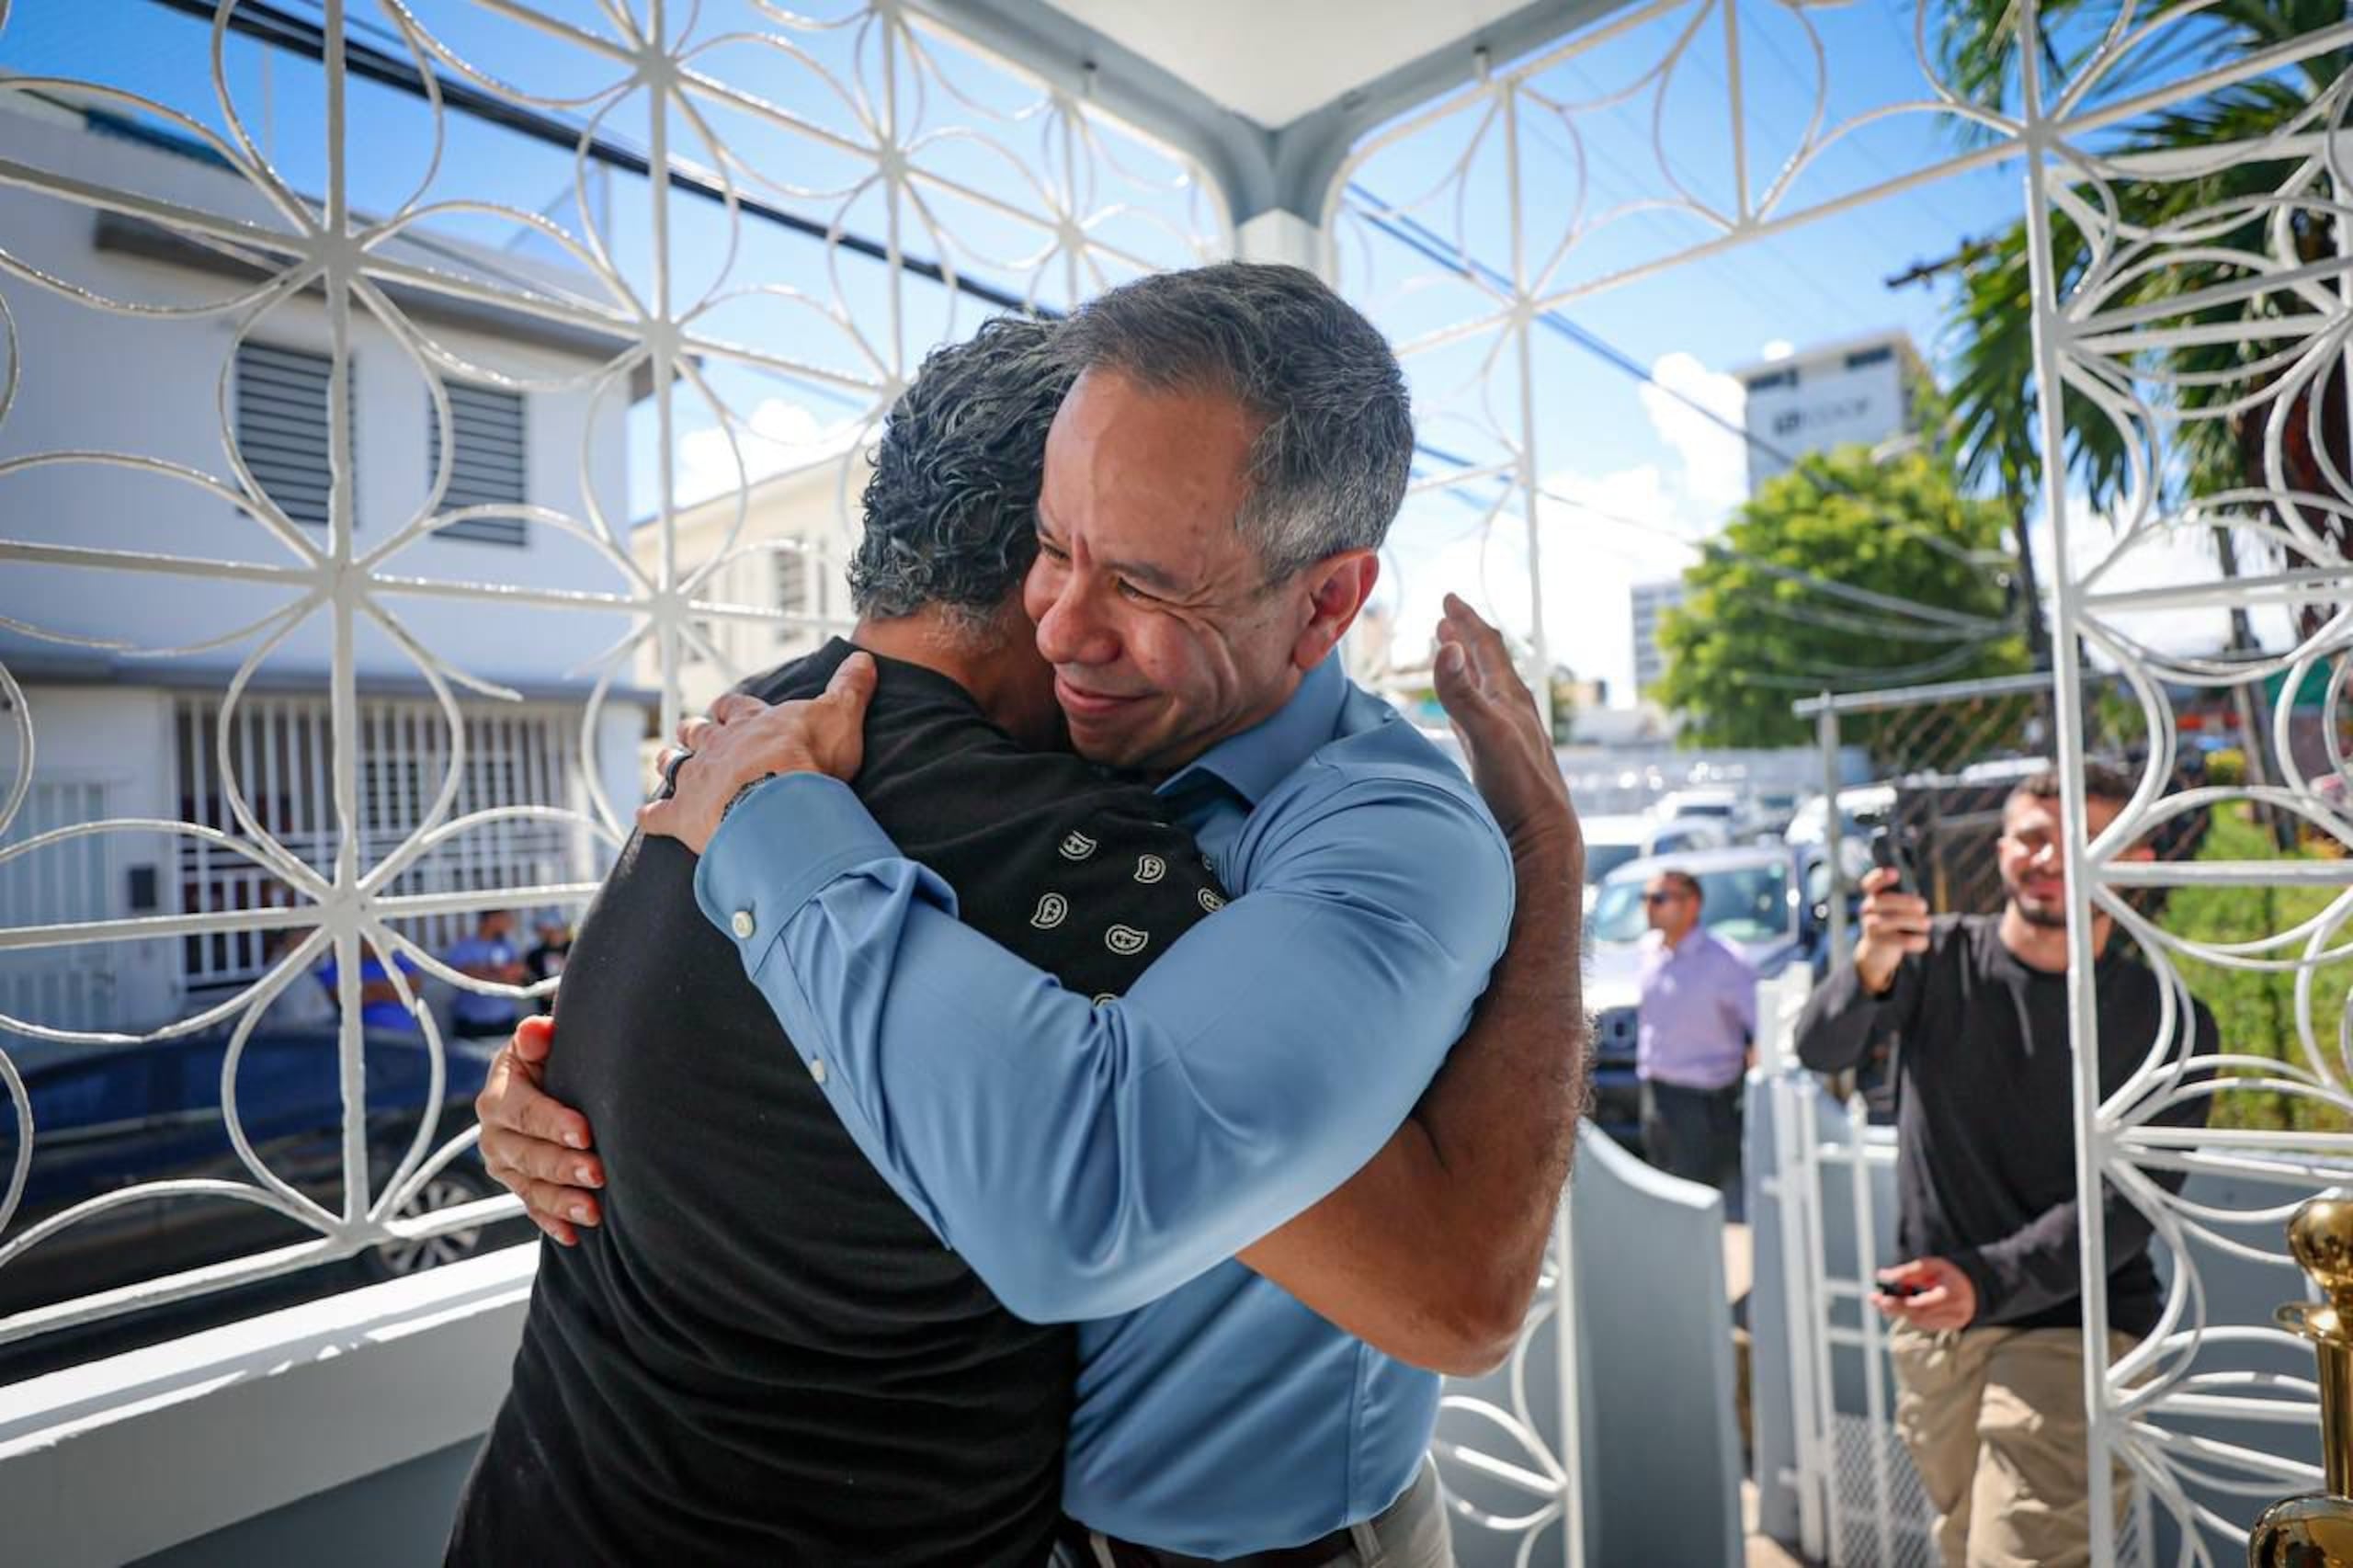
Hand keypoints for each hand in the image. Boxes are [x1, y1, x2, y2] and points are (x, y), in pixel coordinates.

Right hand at [476, 1015, 603, 1245]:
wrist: (540, 1082)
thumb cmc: (548, 1058)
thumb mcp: (539, 1043)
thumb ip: (536, 1036)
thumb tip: (538, 1030)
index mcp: (498, 1095)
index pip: (523, 1110)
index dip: (553, 1122)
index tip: (585, 1132)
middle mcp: (494, 1133)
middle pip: (527, 1154)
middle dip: (563, 1166)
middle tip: (597, 1174)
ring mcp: (504, 1164)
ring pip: (530, 1186)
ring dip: (561, 1201)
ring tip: (594, 1211)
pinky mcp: (518, 1184)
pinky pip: (532, 1207)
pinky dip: (553, 1222)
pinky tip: (575, 1235)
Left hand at [638, 653, 877, 854]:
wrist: (779, 804)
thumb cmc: (809, 760)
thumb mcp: (839, 716)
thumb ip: (850, 689)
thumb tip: (866, 658)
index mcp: (752, 724)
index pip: (735, 707)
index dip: (730, 708)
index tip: (725, 708)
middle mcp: (719, 745)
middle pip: (699, 732)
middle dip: (694, 731)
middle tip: (689, 729)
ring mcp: (697, 779)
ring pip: (674, 764)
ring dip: (669, 761)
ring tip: (665, 760)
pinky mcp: (683, 815)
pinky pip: (659, 815)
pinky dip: (651, 815)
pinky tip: (644, 817)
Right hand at [1431, 594, 1579, 872]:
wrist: (1542, 839)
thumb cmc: (1521, 790)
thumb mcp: (1488, 736)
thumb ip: (1463, 695)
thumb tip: (1447, 647)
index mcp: (1511, 699)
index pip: (1486, 648)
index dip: (1466, 621)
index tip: (1448, 598)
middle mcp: (1512, 712)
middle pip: (1487, 664)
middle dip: (1465, 638)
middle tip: (1447, 618)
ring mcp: (1506, 737)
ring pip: (1483, 690)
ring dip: (1466, 669)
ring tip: (1451, 654)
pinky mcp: (1497, 763)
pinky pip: (1478, 721)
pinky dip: (1465, 705)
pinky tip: (1461, 714)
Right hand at [1854, 865, 1929, 994]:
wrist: (1877, 951)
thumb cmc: (1893, 923)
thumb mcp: (1895, 908)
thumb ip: (1904, 902)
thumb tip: (1919, 906)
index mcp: (1873, 897)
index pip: (1870, 884)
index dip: (1880, 877)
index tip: (1895, 873)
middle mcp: (1867, 910)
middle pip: (1884, 901)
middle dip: (1906, 902)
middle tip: (1924, 906)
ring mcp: (1870, 927)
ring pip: (1891, 921)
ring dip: (1914, 921)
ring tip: (1927, 923)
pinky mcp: (1879, 943)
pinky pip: (1900, 941)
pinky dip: (1916, 940)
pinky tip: (1924, 940)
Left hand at [1873, 1256, 1976, 1331]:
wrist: (1976, 1286)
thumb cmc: (1949, 1273)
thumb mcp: (1931, 1265)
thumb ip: (1907, 1271)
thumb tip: (1882, 1276)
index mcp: (1951, 1295)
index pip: (1921, 1305)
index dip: (1899, 1304)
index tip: (1881, 1299)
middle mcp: (1954, 1313)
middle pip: (1918, 1316)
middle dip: (1894, 1308)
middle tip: (1874, 1299)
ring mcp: (1953, 1323)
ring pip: (1919, 1321)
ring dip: (1899, 1311)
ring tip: (1884, 1299)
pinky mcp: (1949, 1327)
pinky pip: (1923, 1323)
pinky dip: (1910, 1314)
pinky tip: (1901, 1305)